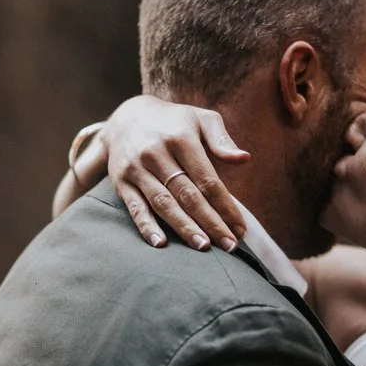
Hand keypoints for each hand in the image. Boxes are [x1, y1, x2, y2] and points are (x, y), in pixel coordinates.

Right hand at [96, 95, 251, 250]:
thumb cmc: (174, 123)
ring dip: (184, 227)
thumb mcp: (200, 119)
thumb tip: (244, 159)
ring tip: (203, 247)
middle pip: (187, 195)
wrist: (125, 118)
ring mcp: (136, 168)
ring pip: (164, 203)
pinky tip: (160, 243)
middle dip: (210, 222)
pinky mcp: (121, 182)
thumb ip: (221, 139)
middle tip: (229, 246)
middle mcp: (156, 153)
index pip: (207, 179)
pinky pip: (135, 207)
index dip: (225, 206)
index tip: (240, 228)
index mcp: (181, 138)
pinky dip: (146, 226)